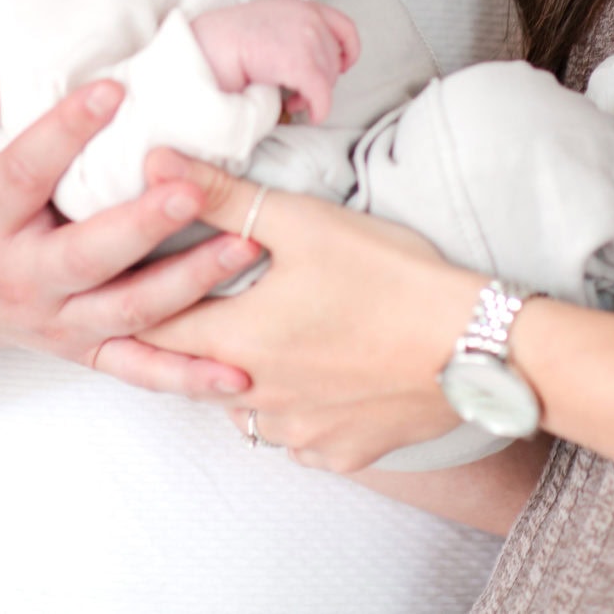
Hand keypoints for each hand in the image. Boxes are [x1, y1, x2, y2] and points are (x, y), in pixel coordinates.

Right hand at [0, 75, 265, 394]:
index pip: (23, 174)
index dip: (64, 131)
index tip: (113, 90)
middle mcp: (23, 277)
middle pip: (85, 256)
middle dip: (140, 225)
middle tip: (189, 189)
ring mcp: (60, 321)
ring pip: (128, 311)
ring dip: (190, 284)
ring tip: (245, 247)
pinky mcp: (88, 349)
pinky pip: (141, 368)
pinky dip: (188, 377)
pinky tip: (238, 374)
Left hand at [131, 149, 482, 471]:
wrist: (475, 344)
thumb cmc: (389, 276)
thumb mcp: (301, 221)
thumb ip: (221, 195)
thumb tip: (153, 162)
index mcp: (236, 341)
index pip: (154, 331)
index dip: (143, 304)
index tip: (139, 284)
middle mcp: (256, 398)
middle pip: (199, 371)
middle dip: (195, 339)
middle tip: (206, 305)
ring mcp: (301, 431)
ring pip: (247, 409)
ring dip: (245, 379)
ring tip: (268, 339)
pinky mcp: (344, 451)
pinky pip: (300, 437)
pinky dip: (298, 411)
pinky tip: (318, 381)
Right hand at [190, 0, 361, 121]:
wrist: (207, 45)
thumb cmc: (227, 40)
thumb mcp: (268, 24)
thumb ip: (292, 33)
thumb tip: (312, 62)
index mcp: (301, 6)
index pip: (344, 26)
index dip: (348, 51)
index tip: (342, 66)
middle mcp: (308, 17)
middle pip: (335, 59)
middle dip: (321, 80)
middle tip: (298, 93)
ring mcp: (306, 38)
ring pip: (328, 79)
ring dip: (313, 95)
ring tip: (291, 102)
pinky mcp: (300, 63)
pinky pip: (321, 95)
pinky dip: (317, 109)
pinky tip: (304, 114)